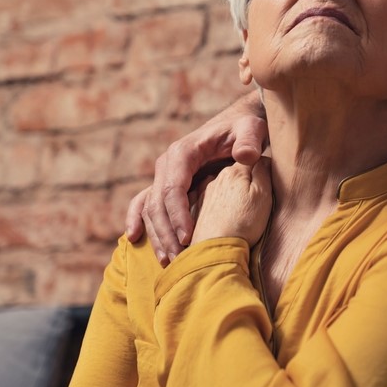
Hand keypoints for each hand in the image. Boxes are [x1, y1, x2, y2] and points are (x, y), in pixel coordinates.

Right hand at [125, 92, 267, 261]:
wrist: (237, 125)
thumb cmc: (245, 128)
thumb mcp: (252, 128)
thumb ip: (250, 140)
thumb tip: (245, 156)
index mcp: (184, 153)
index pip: (173, 188)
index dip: (178, 215)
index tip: (188, 237)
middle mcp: (168, 165)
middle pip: (158, 203)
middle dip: (167, 233)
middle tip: (179, 259)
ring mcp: (165, 176)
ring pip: (150, 208)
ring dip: (157, 235)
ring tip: (168, 261)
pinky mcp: (168, 185)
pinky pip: (146, 203)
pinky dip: (138, 220)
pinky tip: (134, 238)